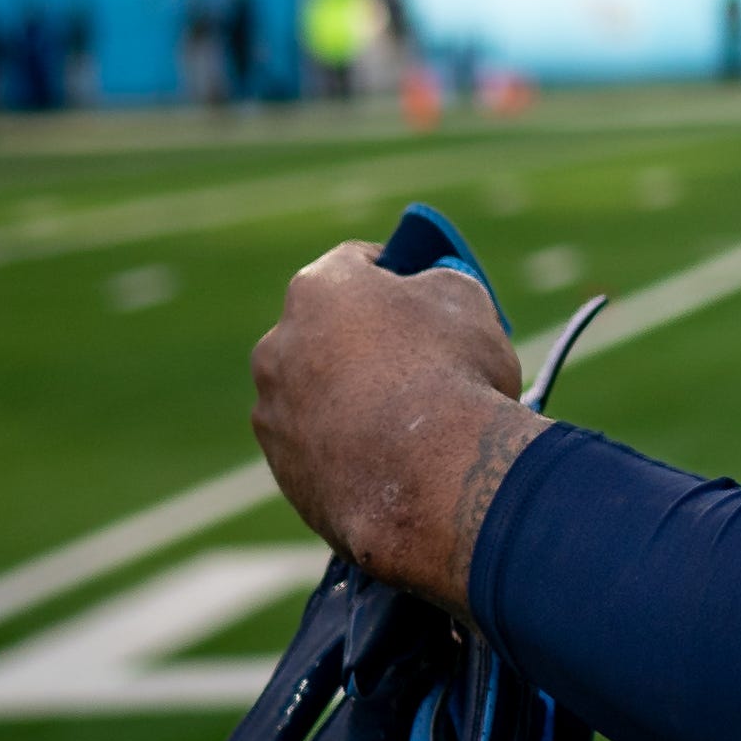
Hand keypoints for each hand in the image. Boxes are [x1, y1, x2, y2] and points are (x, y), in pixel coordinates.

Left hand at [250, 240, 539, 613]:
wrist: (434, 475)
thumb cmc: (455, 373)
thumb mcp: (466, 301)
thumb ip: (437, 285)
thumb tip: (426, 295)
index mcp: (318, 288)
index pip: (354, 264)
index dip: (393, 273)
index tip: (419, 290)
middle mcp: (278, 346)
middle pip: (326, 332)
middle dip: (364, 342)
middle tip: (415, 361)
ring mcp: (274, 414)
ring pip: (317, 396)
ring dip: (351, 401)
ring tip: (408, 426)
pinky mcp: (285, 473)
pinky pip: (320, 452)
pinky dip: (349, 452)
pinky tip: (393, 463)